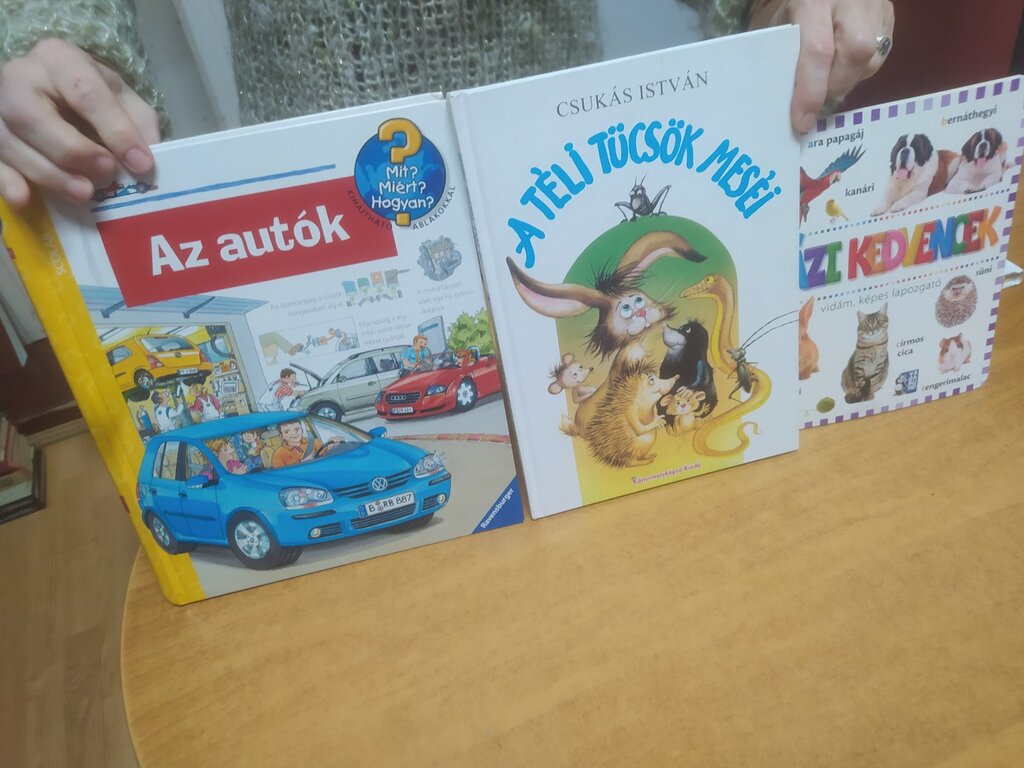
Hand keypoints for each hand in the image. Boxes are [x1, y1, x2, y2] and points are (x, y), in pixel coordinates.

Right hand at [0, 38, 159, 208]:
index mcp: (59, 60)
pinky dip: (7, 181)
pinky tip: (25, 198)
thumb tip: (146, 164)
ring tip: (83, 193)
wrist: (52, 88)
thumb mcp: (122, 98)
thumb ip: (138, 125)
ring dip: (49, 174)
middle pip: (32, 116)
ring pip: (9, 141)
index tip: (141, 163)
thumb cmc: (91, 93)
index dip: (115, 131)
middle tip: (105, 173)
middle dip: (73, 152)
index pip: (85, 93)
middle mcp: (19, 77)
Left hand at [749, 0, 894, 132]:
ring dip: (848, 80)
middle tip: (817, 97)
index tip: (802, 121)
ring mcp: (875, 7)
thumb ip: (785, 57)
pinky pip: (879, 56)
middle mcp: (852, 2)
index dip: (811, 92)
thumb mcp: (781, 24)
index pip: (818, 52)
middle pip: (856, 54)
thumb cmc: (794, 7)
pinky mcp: (887, 15)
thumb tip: (786, 101)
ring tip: (828, 79)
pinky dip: (859, 70)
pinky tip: (843, 66)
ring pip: (871, 59)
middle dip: (834, 86)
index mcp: (814, 2)